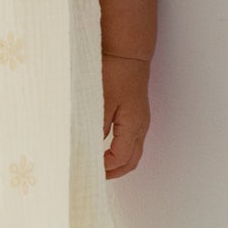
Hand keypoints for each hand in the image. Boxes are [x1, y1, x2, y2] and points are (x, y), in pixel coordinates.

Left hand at [101, 54, 150, 177]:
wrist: (127, 51)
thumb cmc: (114, 72)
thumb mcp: (100, 100)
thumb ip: (97, 127)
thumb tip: (90, 149)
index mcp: (133, 126)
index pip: (120, 159)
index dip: (104, 168)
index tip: (87, 169)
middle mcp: (140, 127)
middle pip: (131, 161)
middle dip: (113, 172)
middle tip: (93, 176)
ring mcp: (140, 120)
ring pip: (132, 152)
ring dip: (116, 162)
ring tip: (96, 165)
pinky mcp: (135, 114)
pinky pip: (130, 141)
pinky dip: (118, 150)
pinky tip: (102, 147)